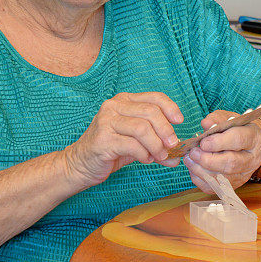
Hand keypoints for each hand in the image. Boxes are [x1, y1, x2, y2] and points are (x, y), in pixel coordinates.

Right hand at [64, 92, 182, 188]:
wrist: (80, 164)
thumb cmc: (110, 149)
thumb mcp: (136, 141)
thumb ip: (155, 141)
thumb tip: (178, 152)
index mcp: (124, 101)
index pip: (154, 97)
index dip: (171, 108)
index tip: (180, 121)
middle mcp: (114, 106)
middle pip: (150, 112)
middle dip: (166, 130)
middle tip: (173, 145)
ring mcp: (106, 122)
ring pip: (142, 129)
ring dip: (156, 145)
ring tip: (159, 156)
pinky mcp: (103, 139)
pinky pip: (132, 145)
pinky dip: (144, 154)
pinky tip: (145, 160)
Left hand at [182, 110, 260, 190]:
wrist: (247, 146)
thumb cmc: (236, 129)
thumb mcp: (228, 119)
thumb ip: (216, 120)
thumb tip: (205, 124)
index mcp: (253, 138)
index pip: (238, 140)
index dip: (218, 142)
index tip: (203, 142)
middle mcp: (251, 159)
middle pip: (230, 163)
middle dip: (207, 159)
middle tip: (193, 152)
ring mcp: (243, 175)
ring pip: (222, 178)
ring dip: (201, 170)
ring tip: (189, 159)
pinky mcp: (233, 185)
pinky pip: (215, 187)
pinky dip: (200, 179)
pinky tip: (193, 168)